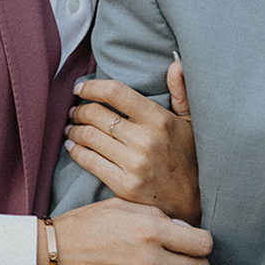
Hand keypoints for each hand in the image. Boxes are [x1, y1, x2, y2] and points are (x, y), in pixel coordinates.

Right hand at [37, 198, 212, 264]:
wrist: (52, 255)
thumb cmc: (86, 226)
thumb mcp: (121, 206)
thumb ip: (157, 216)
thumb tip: (185, 231)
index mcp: (152, 230)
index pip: (204, 244)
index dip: (203, 243)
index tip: (195, 244)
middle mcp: (151, 259)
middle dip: (197, 264)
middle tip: (185, 261)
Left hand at [65, 64, 200, 224]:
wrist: (192, 202)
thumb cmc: (190, 159)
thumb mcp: (191, 123)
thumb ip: (181, 92)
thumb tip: (175, 62)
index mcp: (159, 120)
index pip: (115, 93)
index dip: (92, 87)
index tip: (80, 89)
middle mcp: (145, 140)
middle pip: (96, 114)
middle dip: (79, 109)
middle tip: (74, 110)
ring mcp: (133, 164)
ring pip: (88, 137)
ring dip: (73, 130)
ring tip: (72, 128)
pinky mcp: (124, 185)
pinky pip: (89, 161)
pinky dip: (76, 151)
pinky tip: (73, 147)